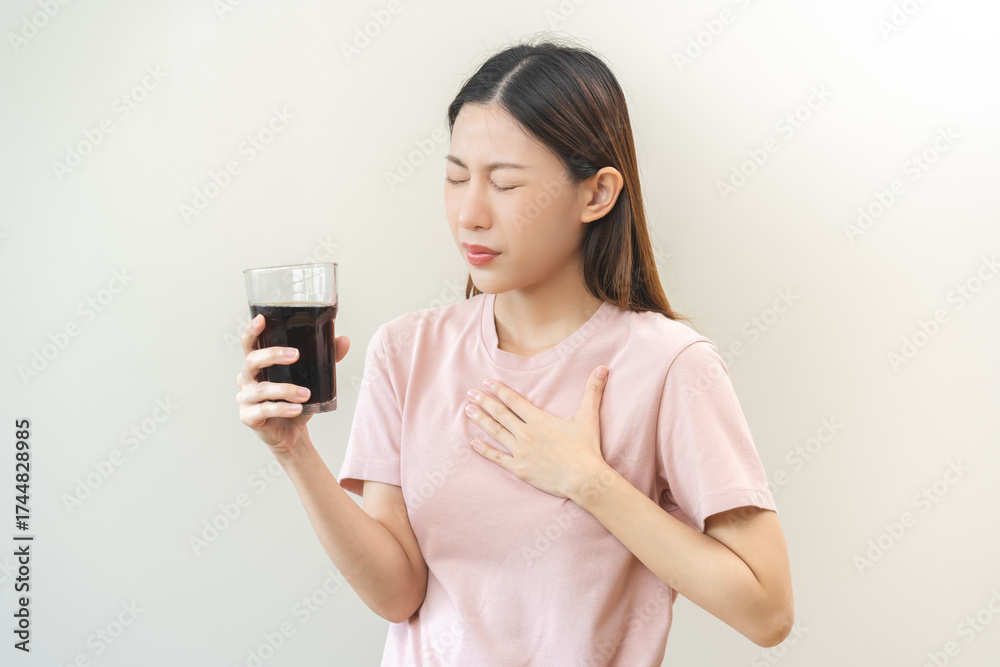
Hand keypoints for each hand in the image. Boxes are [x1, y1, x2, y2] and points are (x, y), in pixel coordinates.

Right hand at [236, 313, 349, 456]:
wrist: (292, 433)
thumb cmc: (296, 400)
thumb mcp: (312, 378)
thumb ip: (325, 358)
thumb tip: (343, 340)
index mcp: (257, 365)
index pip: (249, 344)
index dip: (251, 331)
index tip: (261, 319)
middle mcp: (246, 378)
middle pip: (251, 360)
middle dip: (273, 355)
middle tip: (296, 355)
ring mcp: (245, 398)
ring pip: (260, 389)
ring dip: (285, 389)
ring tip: (306, 393)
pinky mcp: (248, 417)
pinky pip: (264, 410)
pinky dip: (282, 408)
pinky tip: (297, 409)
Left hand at [464, 366, 611, 500]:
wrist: (584, 479)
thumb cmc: (586, 448)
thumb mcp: (589, 416)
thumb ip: (593, 391)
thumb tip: (603, 368)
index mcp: (538, 419)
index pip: (513, 401)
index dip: (499, 390)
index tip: (486, 382)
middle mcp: (525, 433)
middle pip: (500, 414)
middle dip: (484, 401)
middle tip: (470, 392)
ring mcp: (521, 451)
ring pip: (496, 432)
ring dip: (481, 420)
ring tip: (468, 410)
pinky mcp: (520, 468)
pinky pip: (498, 458)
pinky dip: (484, 450)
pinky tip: (473, 442)